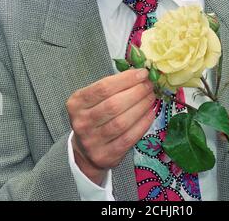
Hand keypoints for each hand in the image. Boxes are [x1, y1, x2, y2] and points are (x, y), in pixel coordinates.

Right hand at [66, 68, 155, 184]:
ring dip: (141, 107)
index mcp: (76, 103)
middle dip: (137, 92)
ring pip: (122, 122)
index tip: (143, 73)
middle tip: (149, 86)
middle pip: (113, 104)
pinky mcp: (105, 155)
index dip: (126, 79)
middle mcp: (81, 122)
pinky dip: (142, 124)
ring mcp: (92, 141)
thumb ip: (113, 87)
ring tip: (151, 97)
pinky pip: (128, 138)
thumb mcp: (94, 100)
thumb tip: (140, 74)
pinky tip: (150, 114)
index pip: (103, 87)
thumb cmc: (94, 116)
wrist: (85, 151)